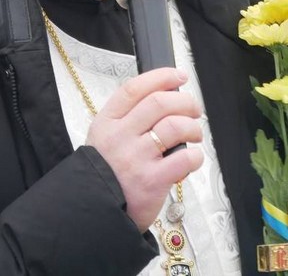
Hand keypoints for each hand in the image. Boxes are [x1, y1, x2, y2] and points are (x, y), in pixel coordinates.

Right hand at [85, 67, 204, 230]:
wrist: (92, 211)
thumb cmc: (105, 173)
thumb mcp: (104, 138)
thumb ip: (127, 118)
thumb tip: (165, 98)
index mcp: (107, 122)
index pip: (135, 88)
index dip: (161, 77)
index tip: (179, 76)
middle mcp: (121, 136)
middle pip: (160, 102)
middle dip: (185, 101)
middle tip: (194, 109)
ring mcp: (136, 158)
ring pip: (175, 126)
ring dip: (193, 127)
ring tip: (194, 135)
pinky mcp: (152, 181)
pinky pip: (184, 158)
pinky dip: (196, 156)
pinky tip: (192, 159)